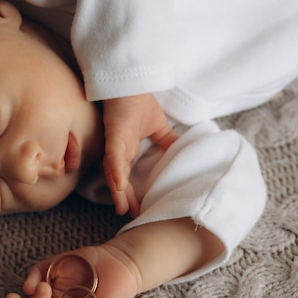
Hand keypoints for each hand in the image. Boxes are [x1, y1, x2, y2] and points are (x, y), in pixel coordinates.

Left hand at [102, 94, 177, 215]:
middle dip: (126, 199)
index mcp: (128, 150)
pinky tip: (118, 187)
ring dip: (119, 192)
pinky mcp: (114, 136)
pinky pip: (113, 157)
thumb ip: (167, 141)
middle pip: (120, 180)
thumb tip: (183, 154)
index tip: (141, 209)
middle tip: (133, 216)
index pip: (129, 176)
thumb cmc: (138, 101)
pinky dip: (115, 172)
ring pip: (115, 173)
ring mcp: (115, 145)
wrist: (130, 81)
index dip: (133, 193)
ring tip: (123, 209)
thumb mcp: (158, 126)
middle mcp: (119, 151)